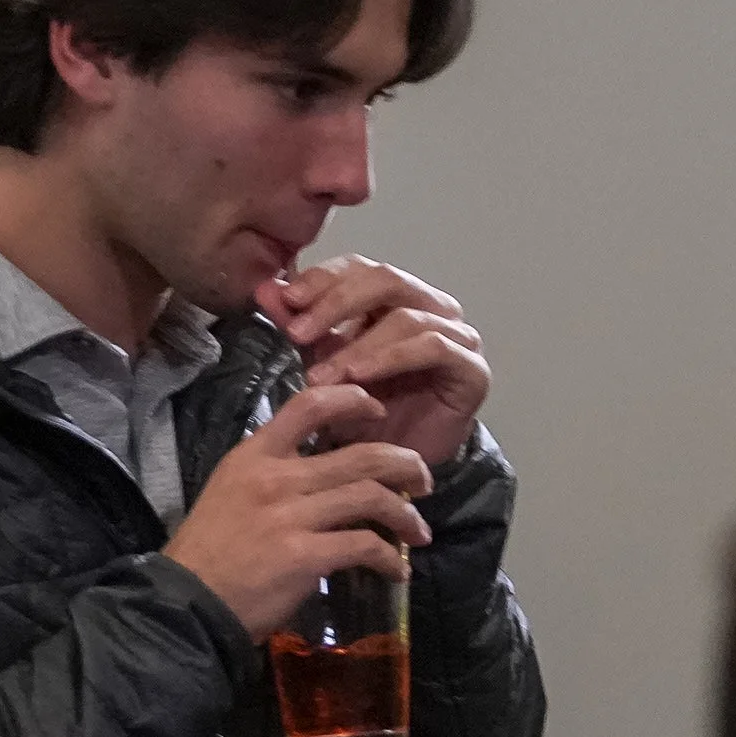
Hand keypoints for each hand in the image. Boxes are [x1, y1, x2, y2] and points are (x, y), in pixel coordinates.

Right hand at [163, 383, 431, 643]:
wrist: (187, 603)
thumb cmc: (208, 552)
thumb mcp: (231, 491)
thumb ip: (272, 474)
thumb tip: (322, 474)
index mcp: (254, 455)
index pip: (309, 404)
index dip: (353, 400)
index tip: (377, 413)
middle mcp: (275, 477)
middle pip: (360, 454)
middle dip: (405, 464)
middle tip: (422, 480)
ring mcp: (290, 516)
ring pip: (371, 497)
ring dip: (405, 515)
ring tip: (417, 532)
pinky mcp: (304, 556)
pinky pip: (364, 546)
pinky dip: (389, 559)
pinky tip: (396, 571)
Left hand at [257, 255, 489, 468]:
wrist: (392, 468)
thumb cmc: (362, 413)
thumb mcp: (320, 363)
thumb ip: (297, 325)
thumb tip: (264, 289)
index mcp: (396, 297)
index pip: (360, 268)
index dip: (323, 279)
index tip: (285, 299)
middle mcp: (431, 306)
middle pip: (385, 279)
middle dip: (336, 303)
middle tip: (298, 332)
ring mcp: (457, 335)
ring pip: (405, 317)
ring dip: (357, 345)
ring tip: (322, 375)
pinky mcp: (472, 368)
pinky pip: (434, 347)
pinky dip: (392, 358)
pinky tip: (360, 377)